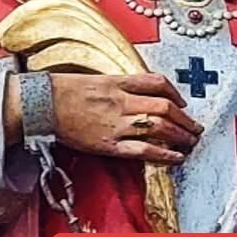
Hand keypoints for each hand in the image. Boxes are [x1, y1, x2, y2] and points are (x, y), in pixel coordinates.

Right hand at [6, 73, 202, 164]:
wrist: (41, 104)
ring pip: (157, 127)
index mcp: (119, 82)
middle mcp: (121, 101)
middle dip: (185, 119)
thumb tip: (147, 93)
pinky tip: (176, 157)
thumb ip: (123, 85)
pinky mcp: (108, 144)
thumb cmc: (66, 90)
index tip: (183, 103)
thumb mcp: (98, 79)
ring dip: (180, 136)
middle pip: (163, 107)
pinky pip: (141, 150)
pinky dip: (162, 154)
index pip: (156, 82)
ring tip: (191, 142)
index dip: (175, 93)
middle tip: (196, 128)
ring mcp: (115, 123)